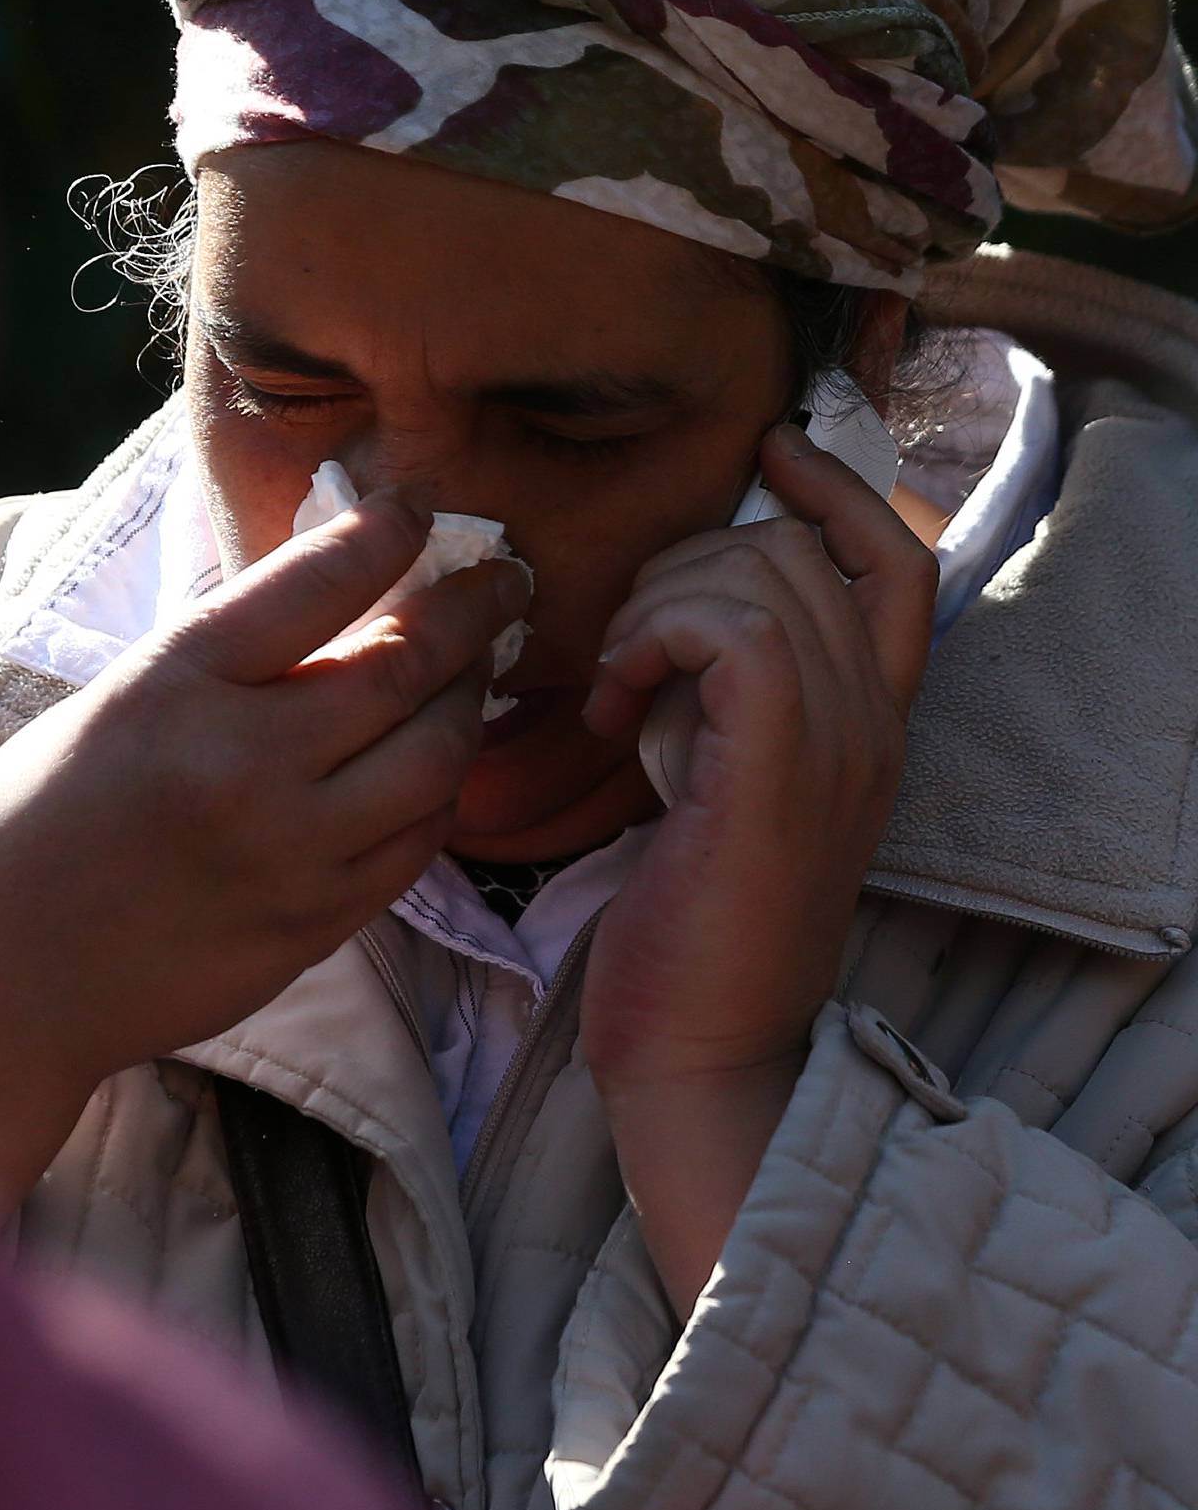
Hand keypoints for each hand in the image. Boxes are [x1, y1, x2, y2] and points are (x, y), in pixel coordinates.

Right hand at [0, 489, 528, 1207]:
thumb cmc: (37, 822)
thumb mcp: (114, 701)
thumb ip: (224, 656)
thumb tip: (341, 587)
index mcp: (175, 685)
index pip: (319, 579)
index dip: (391, 529)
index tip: (418, 509)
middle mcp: (242, 765)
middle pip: (406, 664)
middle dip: (472, 607)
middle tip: (500, 580)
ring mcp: (288, 854)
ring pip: (437, 758)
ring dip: (469, 700)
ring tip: (473, 670)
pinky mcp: (313, 926)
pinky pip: (417, 846)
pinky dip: (438, 794)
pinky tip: (432, 766)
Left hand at [577, 422, 936, 1312]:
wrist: (699, 1052)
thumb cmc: (685, 934)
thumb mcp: (716, 790)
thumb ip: (724, 703)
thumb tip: (670, 619)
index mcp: (870, 726)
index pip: (897, 561)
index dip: (838, 490)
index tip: (768, 458)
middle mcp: (874, 723)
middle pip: (805, 549)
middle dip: (691, 560)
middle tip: (629, 644)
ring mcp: (838, 741)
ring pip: (761, 572)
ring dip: (659, 602)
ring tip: (617, 684)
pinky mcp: (778, 763)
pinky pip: (728, 624)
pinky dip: (651, 638)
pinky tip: (613, 705)